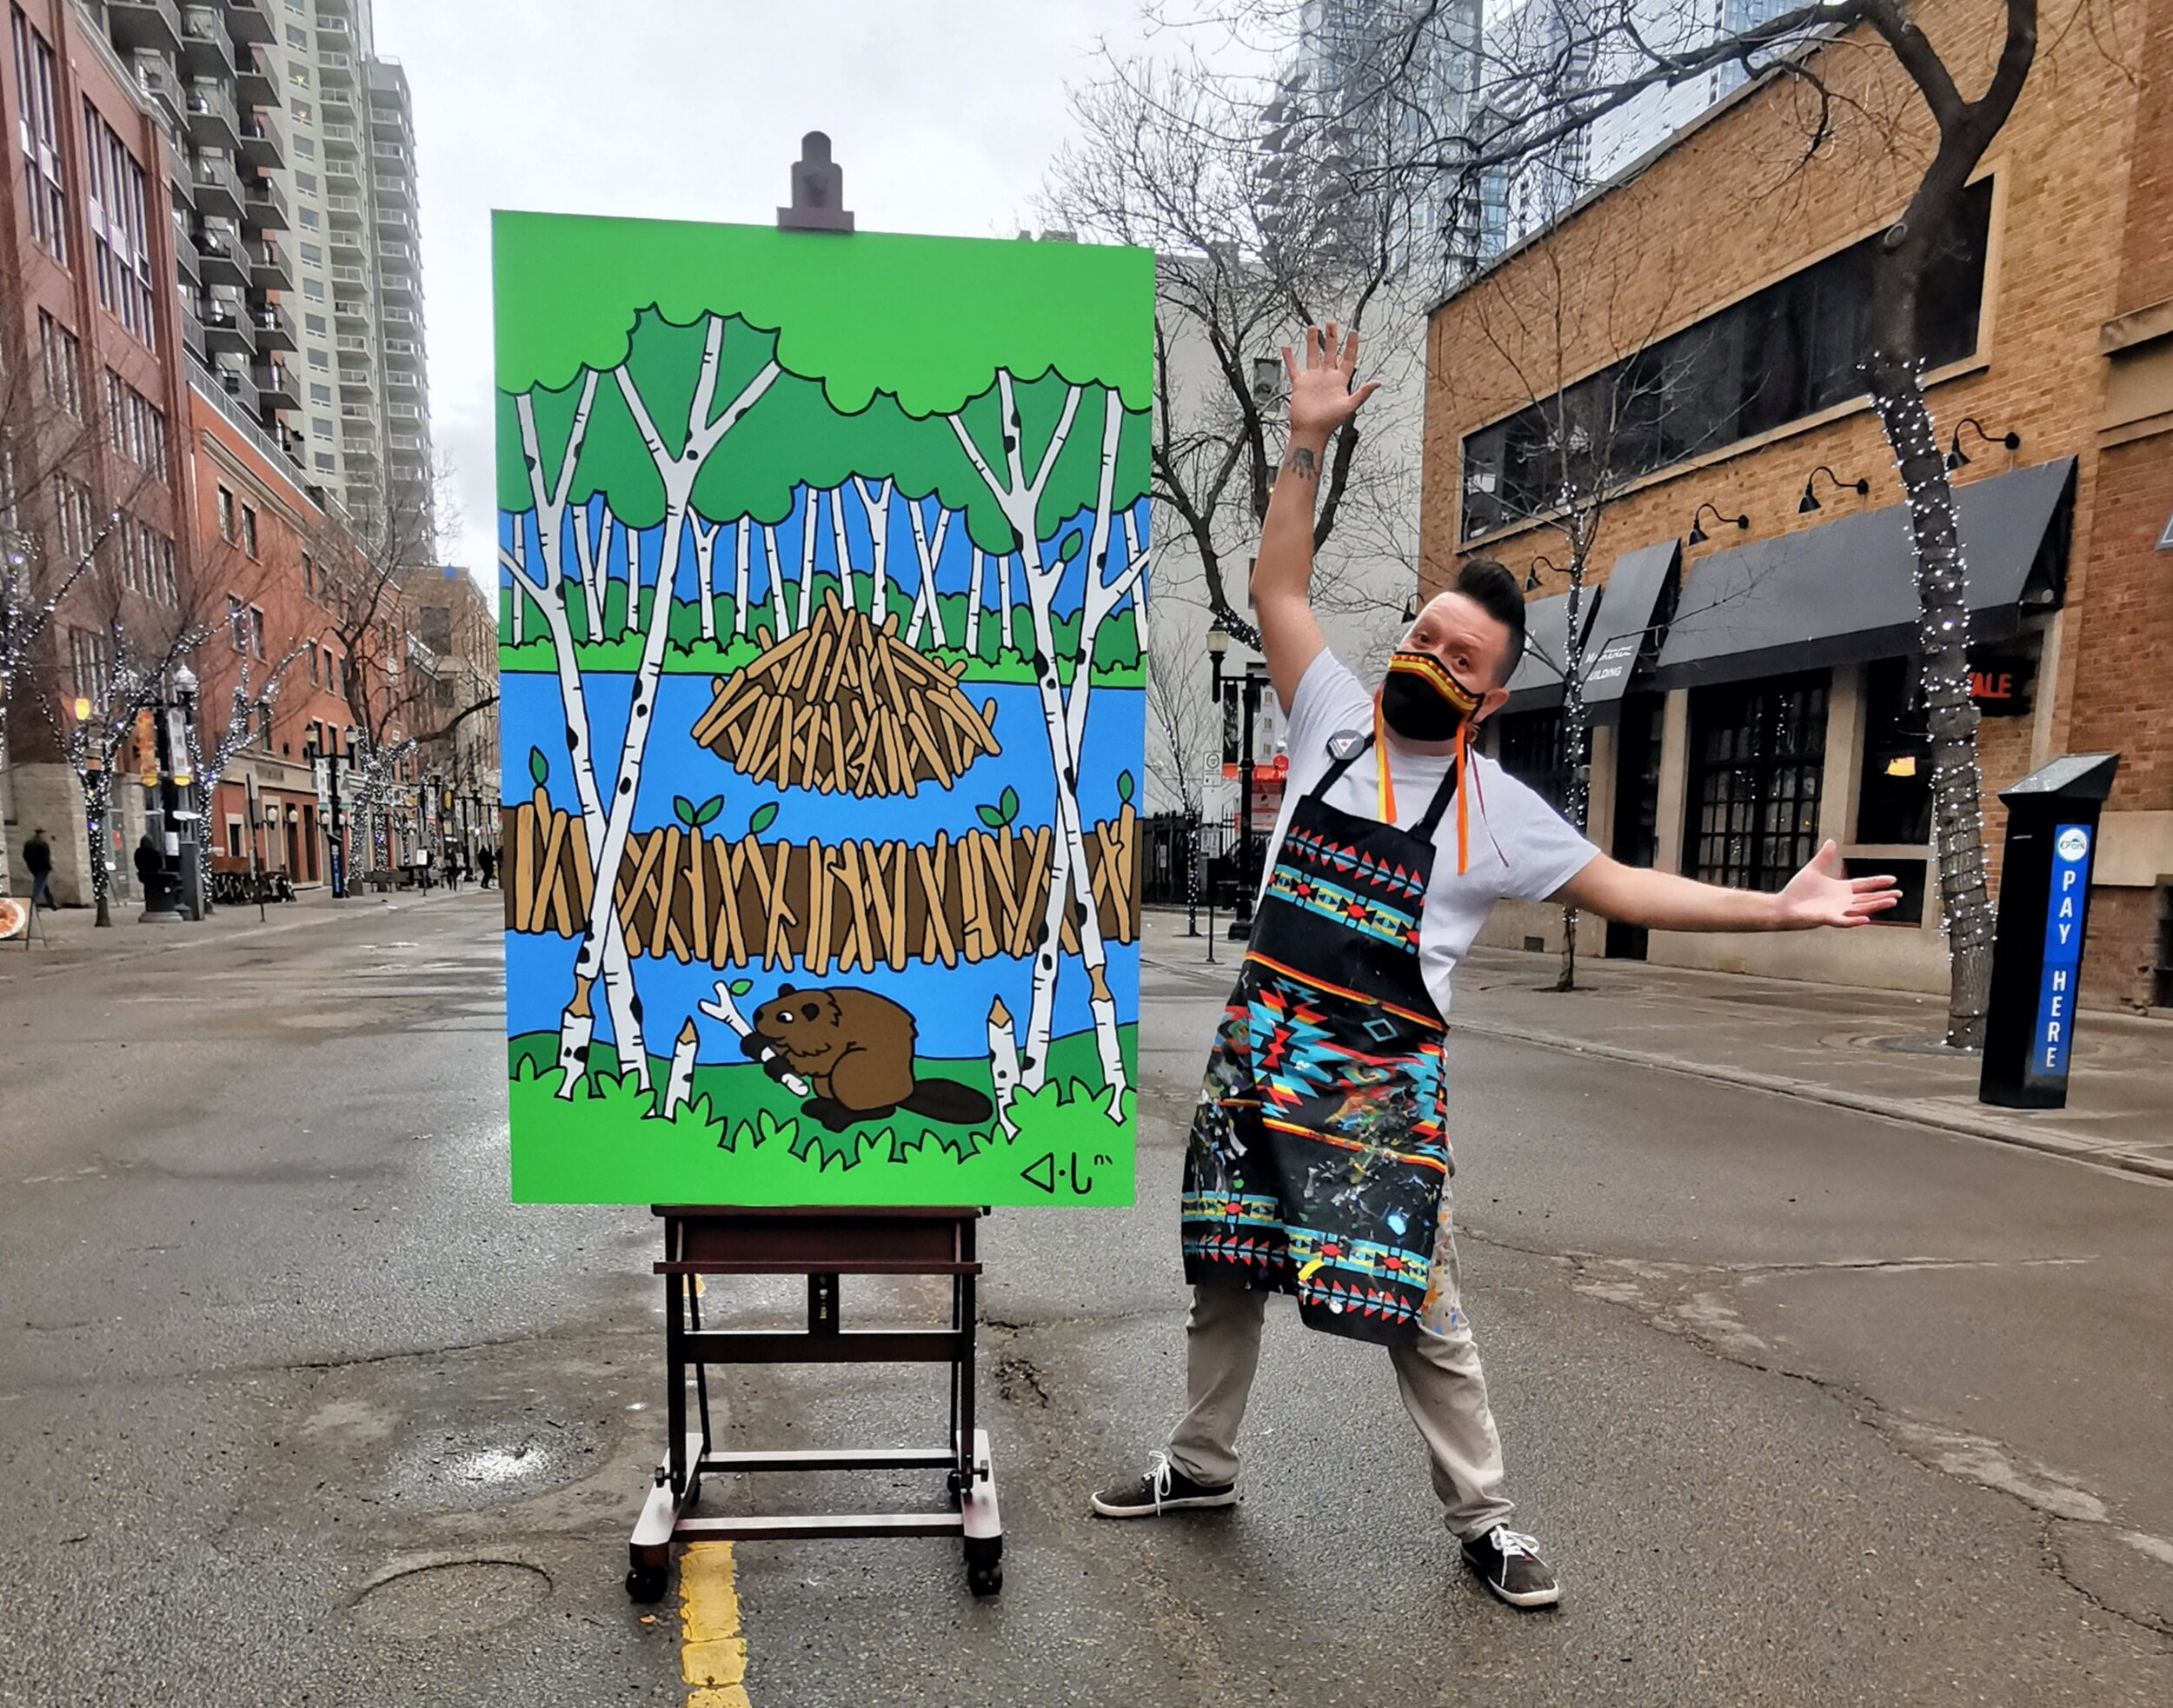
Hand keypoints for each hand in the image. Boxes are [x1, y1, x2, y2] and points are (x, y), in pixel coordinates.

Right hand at [1281, 322, 1378, 443]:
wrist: (1310, 431)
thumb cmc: (1329, 422)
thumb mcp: (1349, 406)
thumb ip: (1362, 393)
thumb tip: (1377, 382)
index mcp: (1340, 381)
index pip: (1347, 358)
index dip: (1351, 345)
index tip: (1353, 332)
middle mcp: (1326, 377)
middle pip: (1330, 352)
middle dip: (1331, 337)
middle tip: (1332, 323)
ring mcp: (1313, 379)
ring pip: (1313, 355)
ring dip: (1312, 342)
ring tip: (1313, 327)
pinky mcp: (1300, 384)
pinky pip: (1294, 367)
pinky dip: (1289, 358)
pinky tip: (1287, 348)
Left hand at [1774, 840, 1900, 928]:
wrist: (1783, 906)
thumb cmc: (1797, 891)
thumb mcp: (1813, 869)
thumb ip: (1824, 857)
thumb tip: (1831, 841)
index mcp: (1841, 889)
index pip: (1864, 885)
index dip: (1877, 882)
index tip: (1892, 879)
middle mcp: (1842, 901)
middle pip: (1867, 898)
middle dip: (1883, 896)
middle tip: (1899, 894)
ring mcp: (1837, 910)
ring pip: (1861, 908)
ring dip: (1876, 906)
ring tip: (1891, 902)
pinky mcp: (1828, 918)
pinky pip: (1844, 921)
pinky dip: (1855, 920)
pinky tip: (1866, 918)